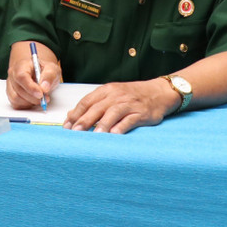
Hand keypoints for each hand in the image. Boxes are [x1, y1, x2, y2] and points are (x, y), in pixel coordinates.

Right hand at [6, 42, 60, 109]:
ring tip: (40, 99)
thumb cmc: (43, 70)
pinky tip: (33, 101)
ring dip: (30, 102)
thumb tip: (44, 88)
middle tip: (45, 98)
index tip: (41, 94)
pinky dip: (26, 105)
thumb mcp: (52, 69)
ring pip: (16, 98)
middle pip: (19, 89)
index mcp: (21, 65)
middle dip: (34, 97)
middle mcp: (13, 74)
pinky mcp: (11, 94)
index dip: (30, 87)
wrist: (38, 72)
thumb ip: (49, 76)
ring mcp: (10, 85)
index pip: (21, 76)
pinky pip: (15, 104)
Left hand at [63, 78, 179, 133]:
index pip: (87, 101)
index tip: (67, 126)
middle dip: (84, 121)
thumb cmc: (133, 95)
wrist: (159, 92)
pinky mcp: (141, 113)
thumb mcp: (112, 95)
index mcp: (106, 90)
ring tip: (94, 136)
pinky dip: (121, 127)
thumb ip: (94, 104)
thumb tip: (72, 115)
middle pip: (97, 108)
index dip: (76, 114)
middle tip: (75, 132)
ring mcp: (129, 104)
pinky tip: (115, 135)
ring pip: (112, 114)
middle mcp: (116, 96)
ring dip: (102, 125)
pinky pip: (130, 120)